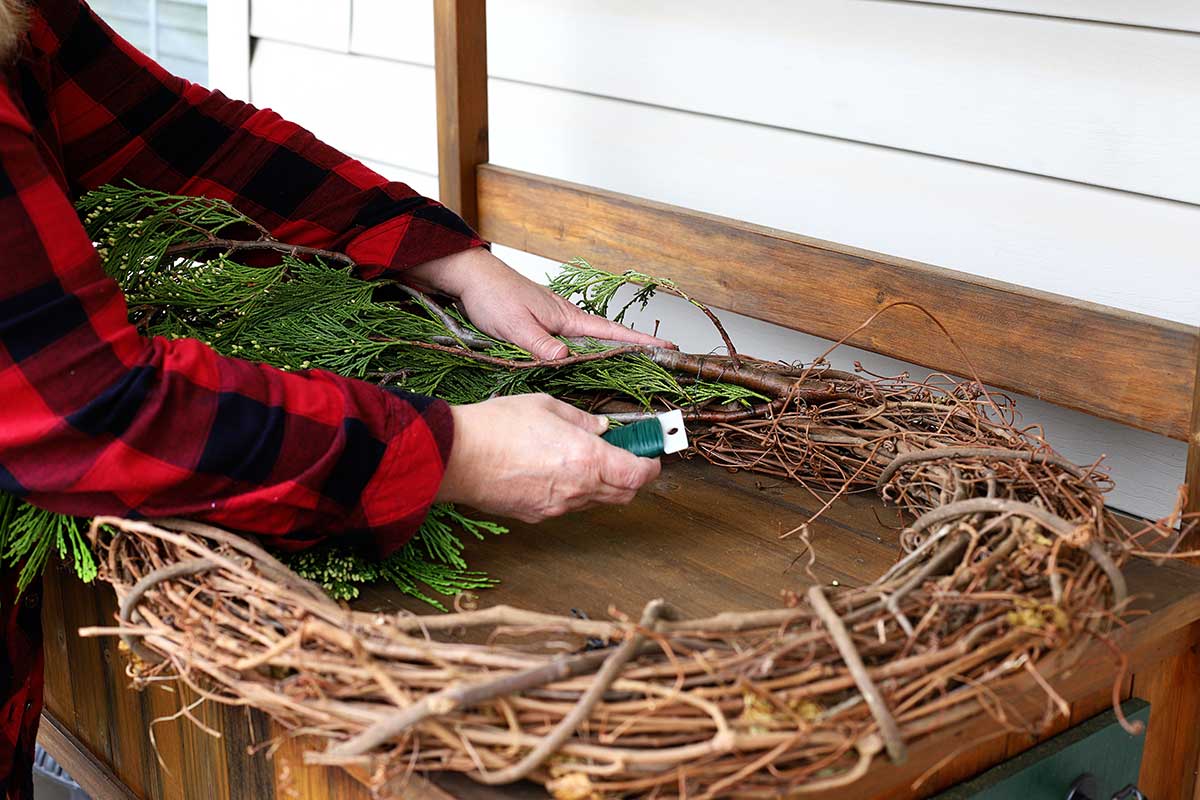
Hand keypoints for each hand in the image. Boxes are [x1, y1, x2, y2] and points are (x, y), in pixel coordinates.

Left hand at [407, 248, 674, 358]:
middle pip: (609, 338)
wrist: (470, 278)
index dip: (640, 342)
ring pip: (591, 342)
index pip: (612, 332)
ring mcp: (556, 322)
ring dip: (613, 352)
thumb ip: (540, 344)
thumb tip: (565, 360)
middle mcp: (566, 319)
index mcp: (567, 318)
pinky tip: (590, 362)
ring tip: (636, 366)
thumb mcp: (515, 325)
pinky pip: (573, 343)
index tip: (667, 347)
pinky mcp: (543, 326)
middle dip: (636, 349)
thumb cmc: (493, 296)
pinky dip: (588, 352)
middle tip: (662, 362)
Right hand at [435, 394, 660, 522]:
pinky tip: (558, 472)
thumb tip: (603, 429)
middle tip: (627, 456)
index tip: (651, 454)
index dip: (651, 465)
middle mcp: (578, 489)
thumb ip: (582, 421)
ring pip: (597, 502)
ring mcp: (558, 506)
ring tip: (587, 460)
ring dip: (603, 485)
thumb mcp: (548, 406)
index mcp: (588, 459)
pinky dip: (575, 493)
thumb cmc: (498, 426)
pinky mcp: (537, 515)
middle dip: (632, 477)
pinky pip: (569, 507)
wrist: (457, 456)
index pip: (638, 475)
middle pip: (624, 494)